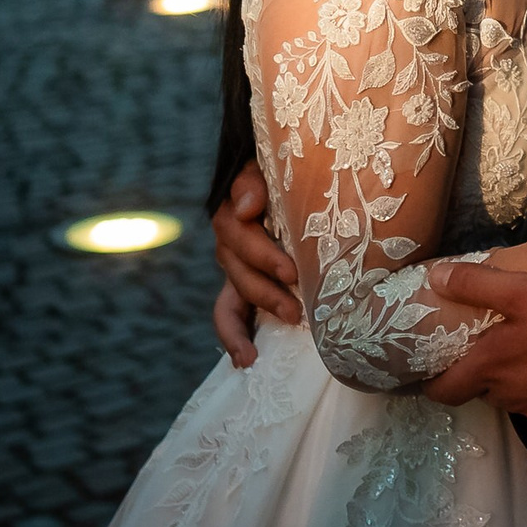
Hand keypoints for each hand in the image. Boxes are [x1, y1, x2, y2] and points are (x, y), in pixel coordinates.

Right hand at [209, 160, 299, 366]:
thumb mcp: (268, 165)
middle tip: (296, 309)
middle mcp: (230, 239)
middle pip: (237, 267)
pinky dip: (234, 337)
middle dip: (266, 290)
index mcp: (236, 209)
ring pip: (233, 293)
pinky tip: (245, 360)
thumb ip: (254, 181)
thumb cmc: (289, 168)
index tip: (291, 272)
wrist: (291, 177)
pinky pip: (229, 312)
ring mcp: (235, 263)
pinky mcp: (244, 284)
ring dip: (253, 314)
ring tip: (274, 336)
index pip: (237, 231)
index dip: (262, 255)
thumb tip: (247, 207)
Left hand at [422, 264, 526, 426]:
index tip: (431, 373)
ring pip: (518, 397)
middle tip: (496, 344)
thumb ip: (477, 283)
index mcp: (492, 368)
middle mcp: (512, 398)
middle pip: (485, 390)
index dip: (433, 384)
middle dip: (485, 372)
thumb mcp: (524, 288)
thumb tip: (435, 278)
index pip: (445, 390)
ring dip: (520, 378)